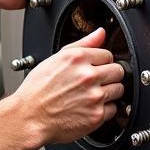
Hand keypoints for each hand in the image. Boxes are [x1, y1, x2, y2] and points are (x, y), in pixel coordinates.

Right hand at [14, 27, 125, 144]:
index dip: (101, 62)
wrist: (29, 117)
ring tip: (91, 95)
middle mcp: (88, 76)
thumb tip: (100, 33)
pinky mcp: (97, 115)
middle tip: (95, 82)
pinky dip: (104, 110)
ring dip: (109, 92)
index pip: (108, 54)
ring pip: (119, 89)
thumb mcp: (55, 59)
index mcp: (78, 58)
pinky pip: (113, 109)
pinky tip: (89, 107)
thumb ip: (83, 43)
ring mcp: (94, 96)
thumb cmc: (38, 90)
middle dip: (109, 76)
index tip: (95, 68)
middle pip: (118, 71)